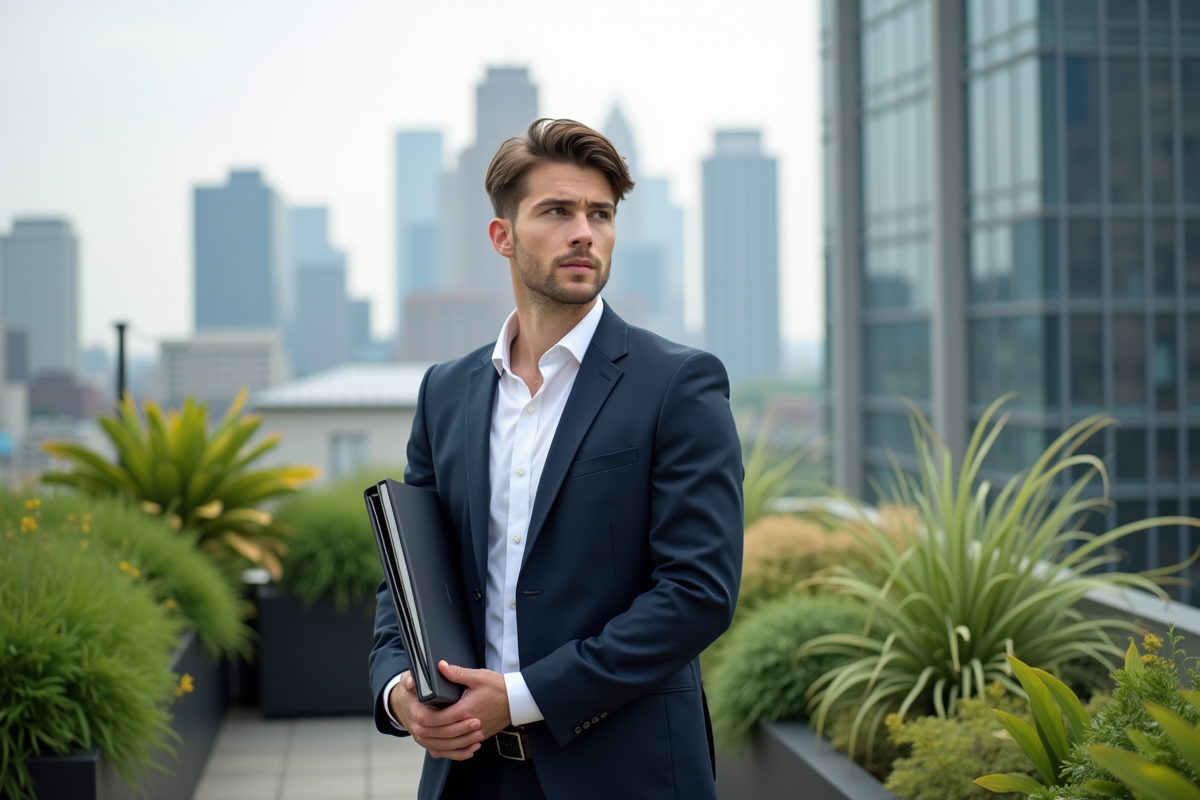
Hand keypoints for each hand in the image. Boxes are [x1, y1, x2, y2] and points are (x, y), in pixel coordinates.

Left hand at [386, 663, 510, 759]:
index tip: (415, 710)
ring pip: (449, 745)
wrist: (518, 700)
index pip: (437, 719)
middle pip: (439, 735)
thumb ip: (457, 673)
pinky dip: (449, 749)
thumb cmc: (500, 688)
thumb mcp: (478, 676)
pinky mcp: (480, 736)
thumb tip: (440, 666)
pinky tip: (442, 744)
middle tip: (414, 721)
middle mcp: (468, 725)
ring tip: (424, 731)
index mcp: (464, 710)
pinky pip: (460, 748)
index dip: (423, 716)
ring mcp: (475, 734)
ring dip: (434, 741)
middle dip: (424, 729)